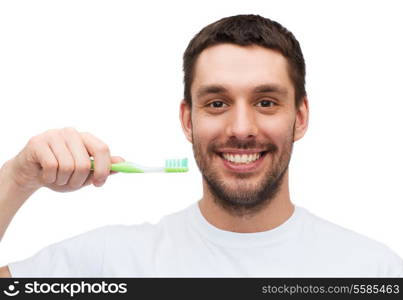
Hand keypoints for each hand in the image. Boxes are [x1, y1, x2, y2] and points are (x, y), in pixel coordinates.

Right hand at [7, 127, 123, 192]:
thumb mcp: (84, 174)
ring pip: (67, 166)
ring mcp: (54, 135)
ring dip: (63, 181)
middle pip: (84, 162)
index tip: (99, 183)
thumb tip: (122, 162)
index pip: (102, 148)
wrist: (30, 174)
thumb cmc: (60, 173)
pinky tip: (45, 175)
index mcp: (85, 138)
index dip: (104, 168)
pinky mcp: (38, 142)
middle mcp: (71, 133)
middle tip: (71, 184)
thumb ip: (102, 168)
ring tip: (57, 179)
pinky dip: (50, 178)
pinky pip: (51, 166)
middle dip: (78, 181)